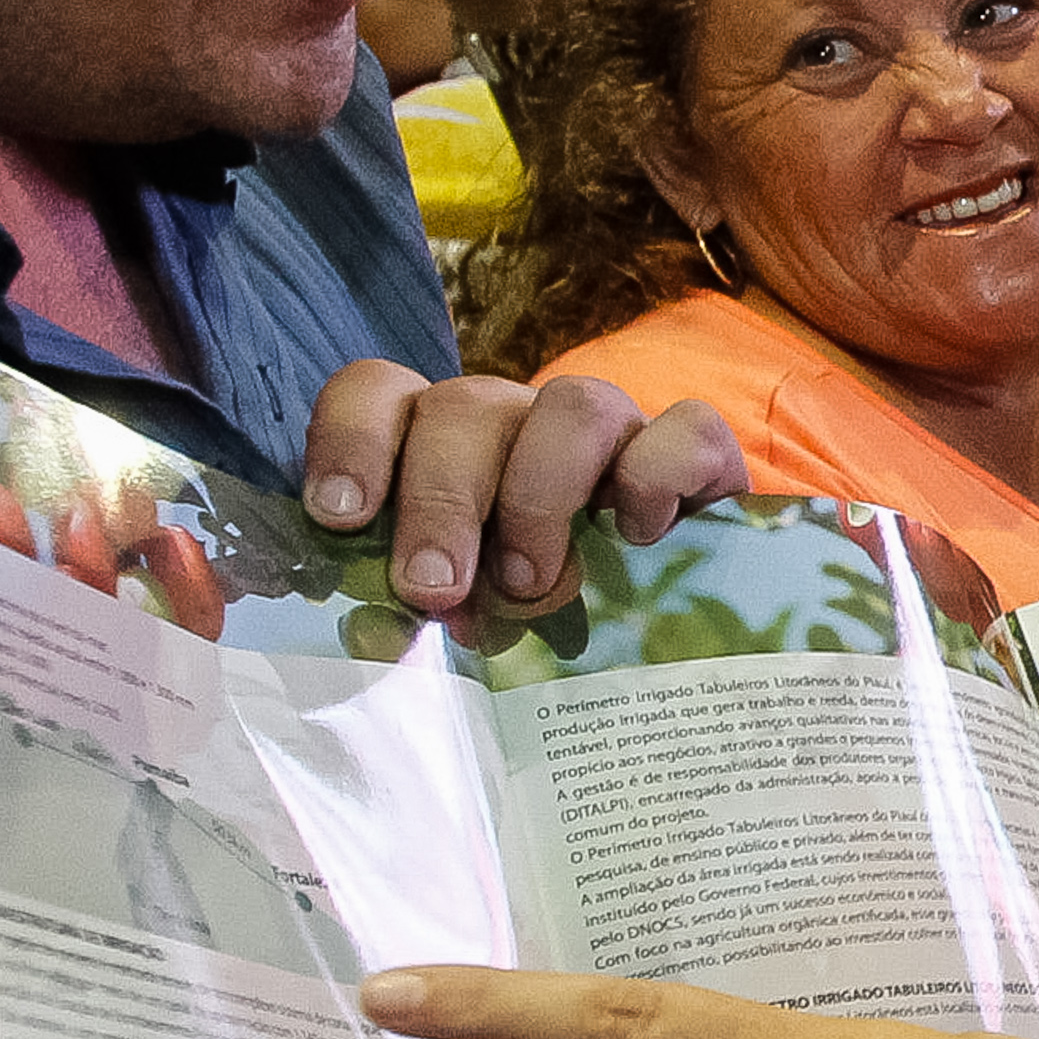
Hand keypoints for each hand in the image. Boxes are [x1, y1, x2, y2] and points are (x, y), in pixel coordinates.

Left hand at [303, 366, 747, 617]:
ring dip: (539, 495)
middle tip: (435, 589)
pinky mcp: (696, 454)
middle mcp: (519, 424)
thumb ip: (410, 619)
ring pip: (573, 403)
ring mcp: (612, 432)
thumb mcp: (458, 624)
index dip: (351, 441)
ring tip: (529, 582)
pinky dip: (655, 476)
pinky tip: (638, 537)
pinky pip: (685, 429)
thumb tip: (374, 635)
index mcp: (442, 451)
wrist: (669, 646)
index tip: (342, 518)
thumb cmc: (536, 630)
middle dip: (441, 499)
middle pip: (466, 405)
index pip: (379, 393)